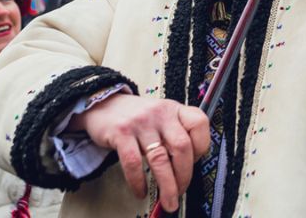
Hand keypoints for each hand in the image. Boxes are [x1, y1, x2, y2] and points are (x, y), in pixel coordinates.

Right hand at [71, 94, 209, 212]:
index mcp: (175, 110)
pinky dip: (138, 182)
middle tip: (181, 191)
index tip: (194, 163)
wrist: (104, 104)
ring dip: (167, 185)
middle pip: (182, 146)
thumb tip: (186, 168)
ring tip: (168, 201)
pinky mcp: (121, 133)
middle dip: (184, 175)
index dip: (201, 146)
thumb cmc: (138, 117)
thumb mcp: (162, 117)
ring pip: (160, 158)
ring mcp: (141, 122)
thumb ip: (176, 134)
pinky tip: (141, 191)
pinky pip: (134, 163)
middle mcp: (161, 114)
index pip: (199, 123)